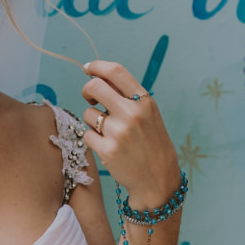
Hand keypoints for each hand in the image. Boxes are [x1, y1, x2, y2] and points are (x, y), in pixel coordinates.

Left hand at [81, 60, 180, 208]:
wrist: (157, 178)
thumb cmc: (150, 142)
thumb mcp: (147, 114)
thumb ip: (126, 96)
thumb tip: (97, 76)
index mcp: (144, 101)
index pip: (116, 72)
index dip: (97, 66)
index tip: (88, 68)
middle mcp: (132, 113)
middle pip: (94, 86)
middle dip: (87, 90)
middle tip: (90, 98)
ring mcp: (119, 132)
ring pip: (88, 114)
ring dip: (93, 121)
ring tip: (109, 132)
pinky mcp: (107, 150)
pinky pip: (87, 135)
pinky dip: (93, 140)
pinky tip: (108, 146)